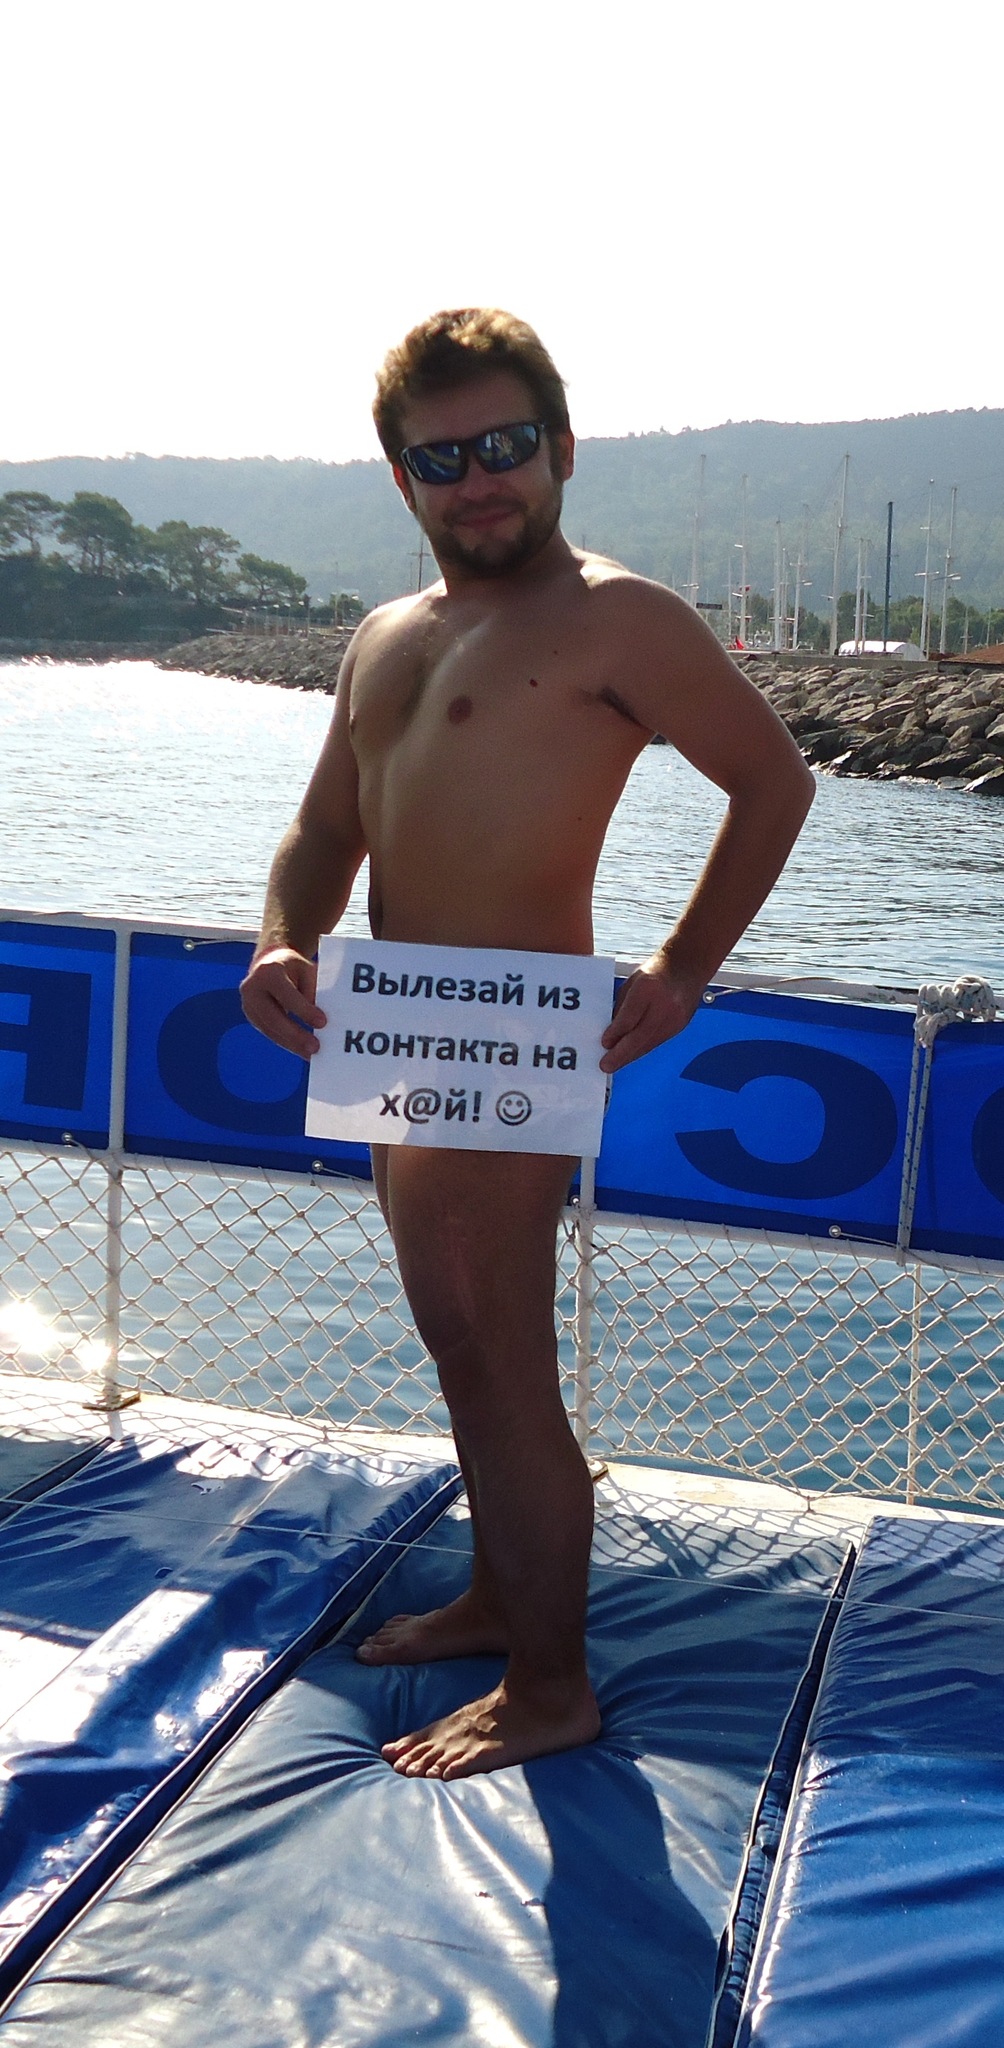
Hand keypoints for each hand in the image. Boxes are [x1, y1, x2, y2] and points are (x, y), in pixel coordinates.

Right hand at [240, 947, 325, 1057]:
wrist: (267, 962)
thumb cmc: (293, 967)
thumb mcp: (306, 970)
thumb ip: (312, 991)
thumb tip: (320, 1022)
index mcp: (269, 971)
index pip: (287, 995)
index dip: (304, 1010)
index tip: (322, 1023)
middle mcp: (252, 988)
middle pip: (273, 1017)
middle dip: (295, 1035)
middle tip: (315, 1048)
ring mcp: (248, 1004)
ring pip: (270, 1029)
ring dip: (291, 1044)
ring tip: (310, 1054)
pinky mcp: (251, 1016)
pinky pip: (269, 1032)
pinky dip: (285, 1042)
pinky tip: (301, 1050)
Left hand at [599, 956, 703, 1073]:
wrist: (687, 967)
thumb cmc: (655, 973)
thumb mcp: (631, 984)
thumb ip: (621, 1007)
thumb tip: (611, 1033)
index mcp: (648, 988)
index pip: (629, 1017)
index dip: (615, 1033)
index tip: (604, 1044)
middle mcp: (664, 1004)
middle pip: (640, 1036)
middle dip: (621, 1054)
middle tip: (607, 1065)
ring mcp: (675, 1017)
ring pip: (649, 1043)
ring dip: (631, 1055)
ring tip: (615, 1064)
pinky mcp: (680, 1026)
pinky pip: (657, 1042)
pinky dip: (643, 1048)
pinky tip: (632, 1054)